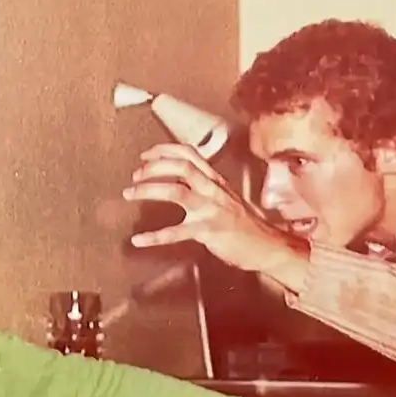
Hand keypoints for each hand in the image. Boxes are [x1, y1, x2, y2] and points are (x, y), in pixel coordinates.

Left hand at [123, 144, 306, 279]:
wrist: (266, 246)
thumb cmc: (244, 224)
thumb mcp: (225, 197)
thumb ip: (205, 186)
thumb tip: (180, 179)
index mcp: (215, 180)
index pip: (189, 153)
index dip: (164, 150)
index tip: (145, 156)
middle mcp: (213, 189)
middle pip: (180, 166)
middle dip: (153, 167)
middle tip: (134, 175)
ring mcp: (210, 209)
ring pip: (175, 190)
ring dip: (148, 190)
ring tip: (129, 194)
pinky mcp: (208, 231)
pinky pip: (176, 232)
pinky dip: (154, 236)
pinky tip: (138, 240)